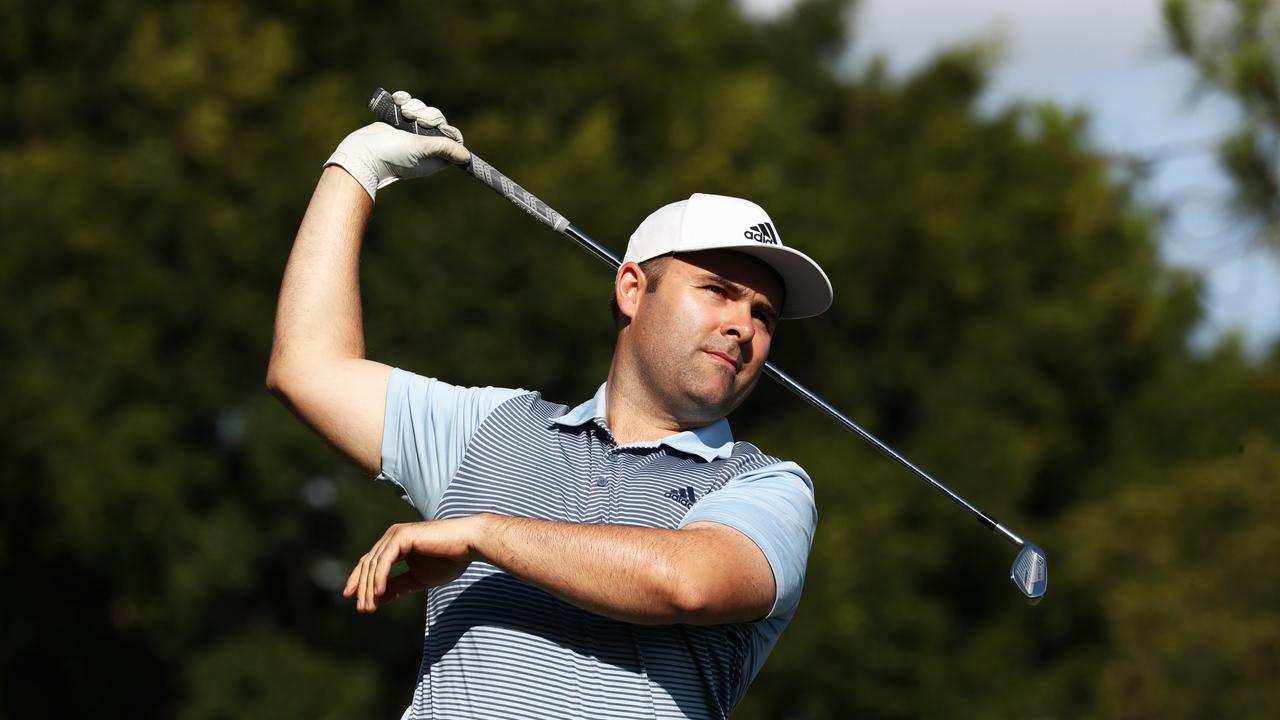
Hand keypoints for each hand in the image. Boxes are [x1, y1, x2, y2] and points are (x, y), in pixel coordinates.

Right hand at [325, 91, 469, 200]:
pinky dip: (403, 100)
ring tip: (404, 112)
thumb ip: (444, 148)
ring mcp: (408, 133)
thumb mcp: (421, 150)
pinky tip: (397, 99)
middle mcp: (422, 145)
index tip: (440, 128)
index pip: (452, 140)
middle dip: (429, 115)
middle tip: (419, 120)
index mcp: (433, 157)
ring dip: (415, 106)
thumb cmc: (392, 154)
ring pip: (421, 110)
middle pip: (438, 121)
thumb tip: (467, 157)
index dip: (448, 131)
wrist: (361, 151)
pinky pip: (405, 104)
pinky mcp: (395, 122)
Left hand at [342, 518, 479, 612]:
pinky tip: (378, 594)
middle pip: (367, 564)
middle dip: (362, 589)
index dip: (360, 583)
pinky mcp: (402, 536)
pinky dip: (379, 578)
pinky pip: (385, 561)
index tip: (356, 603)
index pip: (371, 564)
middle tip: (362, 610)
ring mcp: (395, 535)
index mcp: (395, 545)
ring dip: (368, 588)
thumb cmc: (449, 560)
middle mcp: (392, 537)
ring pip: (373, 564)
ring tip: (368, 607)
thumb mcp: (418, 579)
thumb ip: (398, 586)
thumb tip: (378, 599)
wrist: (469, 545)